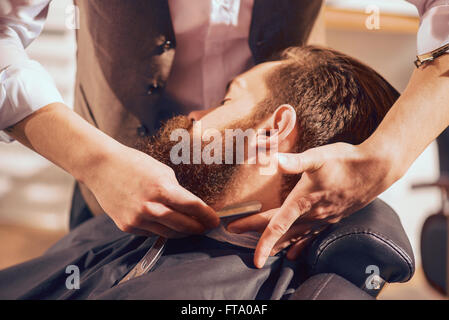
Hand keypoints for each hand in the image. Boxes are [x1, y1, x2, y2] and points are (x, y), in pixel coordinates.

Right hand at [83, 144, 219, 237]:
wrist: (101, 167)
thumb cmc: (134, 164)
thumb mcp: (162, 171)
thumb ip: (175, 190)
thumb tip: (188, 206)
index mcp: (162, 188)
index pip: (192, 206)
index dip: (207, 215)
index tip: (215, 220)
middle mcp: (150, 207)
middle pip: (183, 224)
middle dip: (198, 227)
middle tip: (206, 227)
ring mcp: (137, 219)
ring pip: (168, 232)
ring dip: (182, 232)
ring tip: (191, 229)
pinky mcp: (127, 226)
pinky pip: (151, 232)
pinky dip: (162, 230)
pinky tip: (169, 226)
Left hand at [228, 142, 398, 267]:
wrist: (377, 168)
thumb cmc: (347, 161)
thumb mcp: (319, 157)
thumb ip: (296, 161)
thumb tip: (273, 160)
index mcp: (304, 201)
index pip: (277, 226)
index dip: (262, 241)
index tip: (254, 257)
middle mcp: (313, 215)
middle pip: (281, 231)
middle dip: (258, 235)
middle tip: (234, 232)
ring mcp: (324, 218)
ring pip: (296, 236)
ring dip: (278, 243)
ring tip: (263, 250)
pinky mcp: (334, 217)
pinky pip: (312, 237)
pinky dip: (300, 245)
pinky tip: (295, 253)